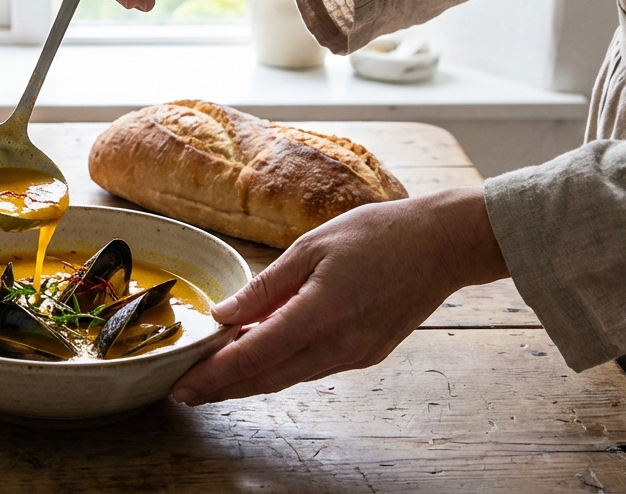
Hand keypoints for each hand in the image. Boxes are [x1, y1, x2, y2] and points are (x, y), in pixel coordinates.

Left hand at [171, 186, 507, 404]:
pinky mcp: (367, 354)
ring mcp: (355, 354)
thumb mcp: (311, 247)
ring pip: (289, 377)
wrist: (443, 245)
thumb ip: (265, 286)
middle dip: (223, 388)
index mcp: (320, 313)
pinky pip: (312, 367)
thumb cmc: (379, 234)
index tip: (182, 383)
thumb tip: (223, 314)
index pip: (254, 355)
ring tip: (213, 378)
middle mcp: (338, 344)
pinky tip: (260, 358)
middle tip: (185, 391)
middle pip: (267, 378)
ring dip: (249, 381)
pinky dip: (280, 367)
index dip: (214, 374)